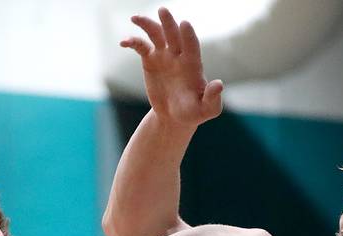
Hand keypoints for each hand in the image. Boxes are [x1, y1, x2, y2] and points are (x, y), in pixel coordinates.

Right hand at [124, 7, 222, 127]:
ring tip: (135, 18)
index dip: (188, 35)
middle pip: (174, 34)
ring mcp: (164, 55)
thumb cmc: (194, 113)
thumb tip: (219, 84)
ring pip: (156, 35)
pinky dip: (132, 41)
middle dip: (169, 23)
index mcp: (193, 64)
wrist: (175, 117)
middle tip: (163, 10)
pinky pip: (140, 46)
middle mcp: (179, 55)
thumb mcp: (206, 110)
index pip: (192, 46)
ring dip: (147, 24)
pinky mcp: (150, 60)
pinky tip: (123, 42)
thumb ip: (213, 98)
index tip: (185, 24)